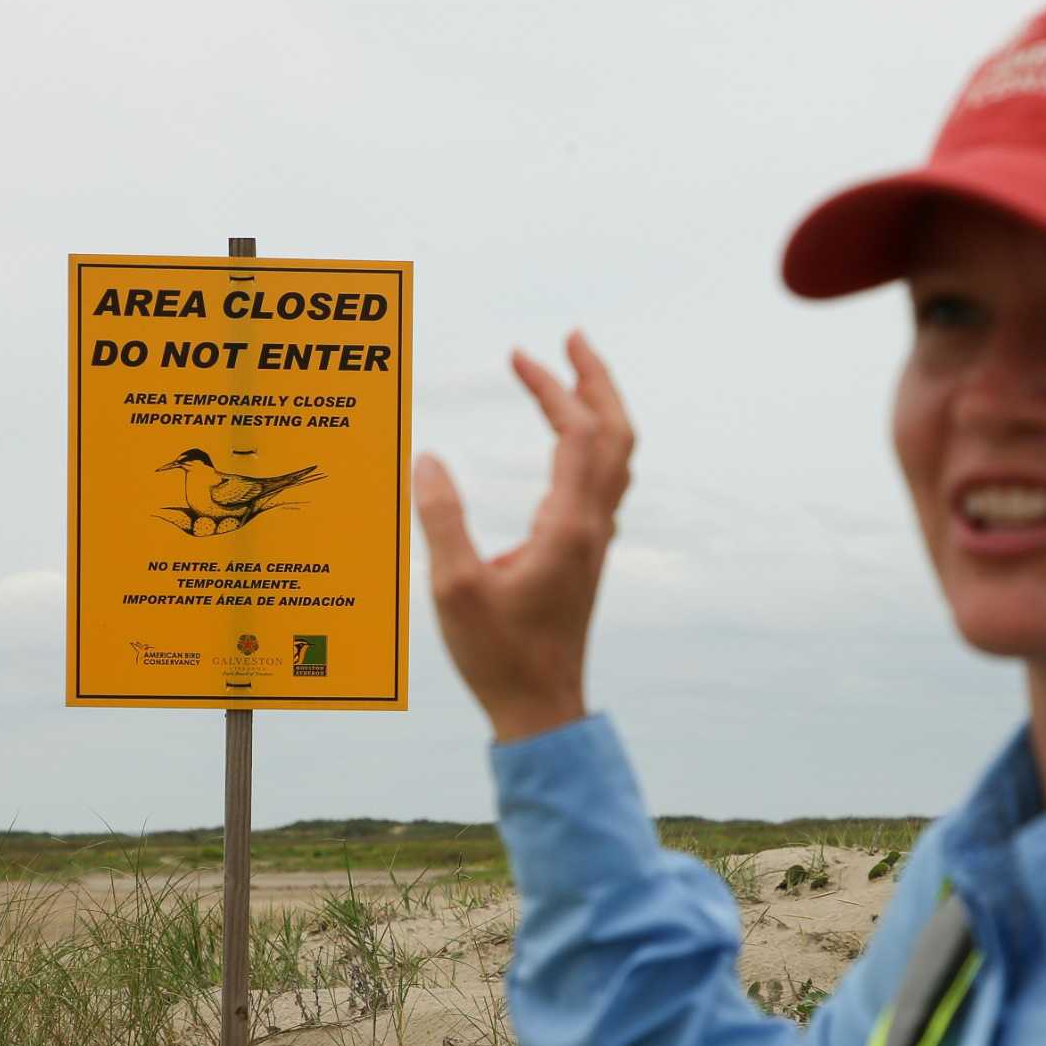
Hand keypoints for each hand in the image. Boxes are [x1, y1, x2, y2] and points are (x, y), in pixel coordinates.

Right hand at [414, 331, 634, 741]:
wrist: (541, 708)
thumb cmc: (499, 656)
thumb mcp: (455, 588)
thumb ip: (442, 519)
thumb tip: (427, 459)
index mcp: (568, 526)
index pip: (577, 433)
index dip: (553, 387)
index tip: (518, 355)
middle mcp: (592, 526)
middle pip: (617, 434)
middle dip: (597, 380)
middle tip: (570, 337)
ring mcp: (595, 540)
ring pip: (617, 456)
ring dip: (600, 408)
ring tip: (572, 373)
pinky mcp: (586, 554)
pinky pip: (604, 479)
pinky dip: (592, 442)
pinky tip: (567, 441)